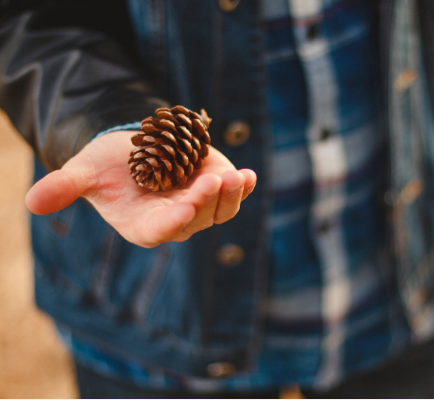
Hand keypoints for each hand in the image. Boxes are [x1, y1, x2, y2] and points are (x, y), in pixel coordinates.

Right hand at [25, 131, 255, 247]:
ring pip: (220, 210)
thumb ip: (65, 187)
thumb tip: (31, 202)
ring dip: (231, 196)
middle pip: (196, 218)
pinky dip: (243, 187)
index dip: (174, 219)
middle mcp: (176, 221)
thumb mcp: (84, 172)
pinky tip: (249, 175)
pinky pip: (233, 196)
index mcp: (144, 226)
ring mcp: (199, 207)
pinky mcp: (215, 190)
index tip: (185, 206)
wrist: (134, 151)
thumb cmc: (106, 166)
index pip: (161, 230)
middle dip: (206, 201)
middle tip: (213, 180)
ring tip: (237, 176)